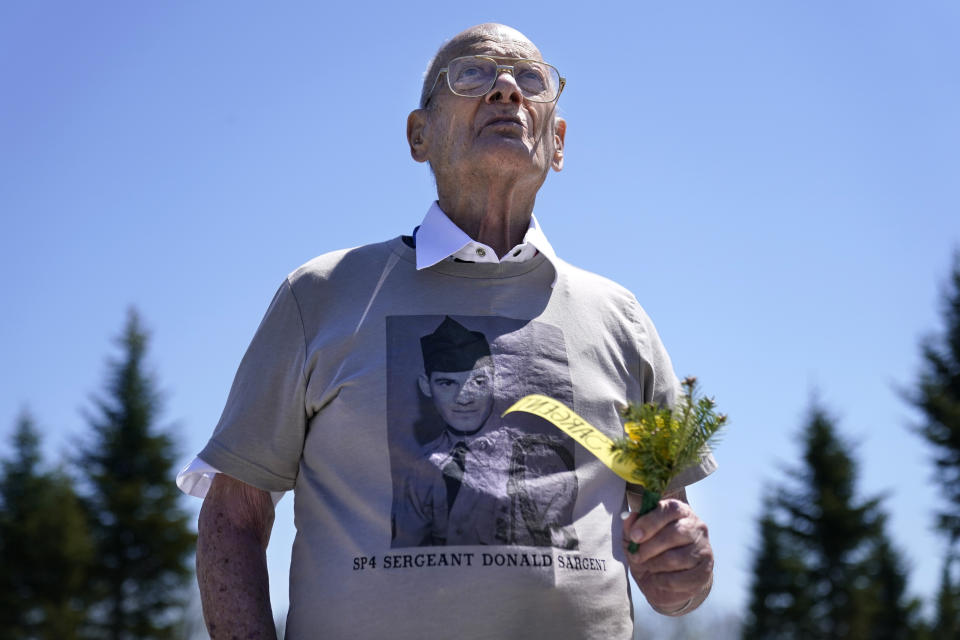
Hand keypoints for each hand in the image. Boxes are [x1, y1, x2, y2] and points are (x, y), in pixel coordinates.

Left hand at [621, 496, 712, 615]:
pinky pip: (681, 579)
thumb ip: (631, 527)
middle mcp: (696, 527)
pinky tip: (657, 579)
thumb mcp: (635, 539)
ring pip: (676, 558)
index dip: (649, 522)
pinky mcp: (704, 572)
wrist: (666, 582)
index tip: (634, 536)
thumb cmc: (650, 552)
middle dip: (649, 547)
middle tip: (636, 556)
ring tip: (647, 567)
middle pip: (674, 534)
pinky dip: (663, 581)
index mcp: (679, 511)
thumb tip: (629, 517)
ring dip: (655, 565)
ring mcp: (704, 549)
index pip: (669, 510)